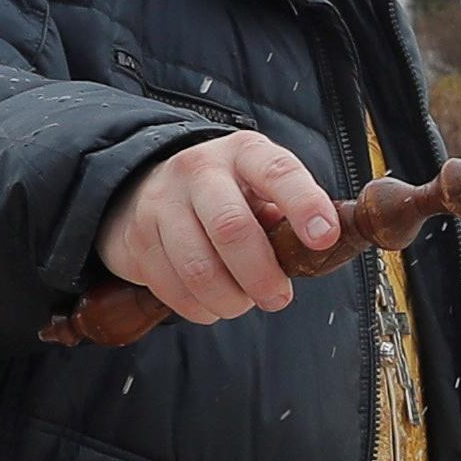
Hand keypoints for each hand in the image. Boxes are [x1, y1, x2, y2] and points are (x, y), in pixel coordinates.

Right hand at [93, 132, 340, 323]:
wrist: (145, 187)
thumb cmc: (226, 195)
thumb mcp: (259, 188)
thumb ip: (288, 214)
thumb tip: (317, 248)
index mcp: (243, 152)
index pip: (277, 171)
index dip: (304, 204)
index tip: (324, 238)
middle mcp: (199, 169)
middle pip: (231, 227)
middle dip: (261, 274)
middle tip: (278, 298)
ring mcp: (161, 202)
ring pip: (198, 267)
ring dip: (229, 299)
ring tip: (242, 303)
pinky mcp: (136, 237)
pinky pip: (172, 288)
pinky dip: (199, 308)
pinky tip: (211, 304)